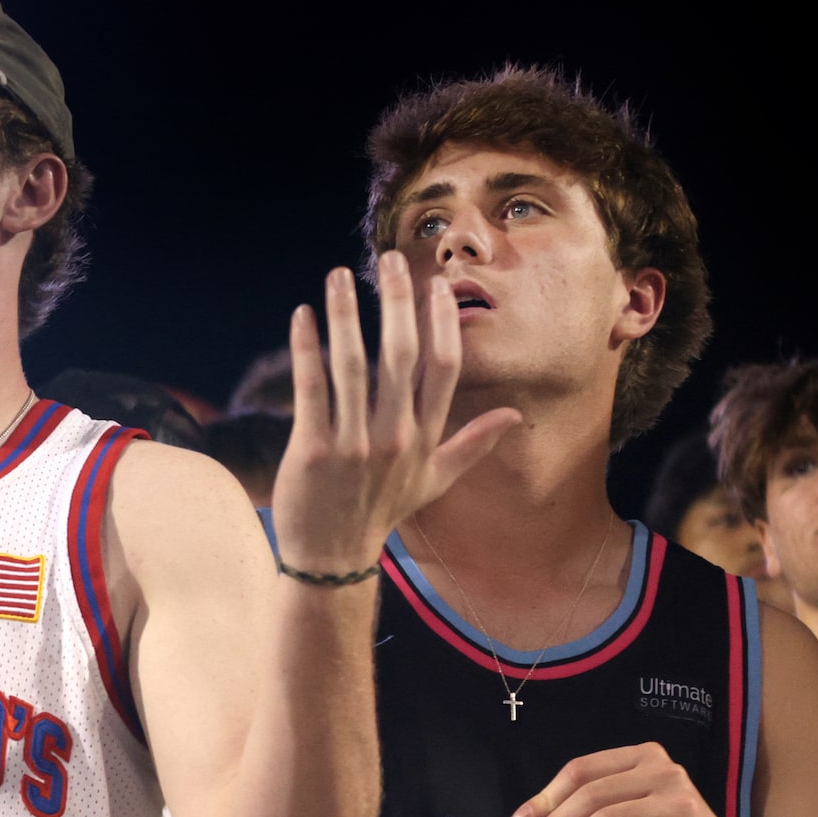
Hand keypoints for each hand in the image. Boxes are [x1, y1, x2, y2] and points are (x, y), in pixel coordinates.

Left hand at [268, 254, 520, 574]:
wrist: (333, 556)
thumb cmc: (382, 511)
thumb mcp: (435, 480)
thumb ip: (472, 443)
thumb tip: (514, 416)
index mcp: (425, 437)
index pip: (444, 368)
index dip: (442, 323)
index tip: (437, 285)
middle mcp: (396, 436)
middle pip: (402, 355)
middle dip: (398, 303)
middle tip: (392, 260)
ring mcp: (354, 443)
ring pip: (354, 365)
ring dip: (346, 314)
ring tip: (339, 275)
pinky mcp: (312, 448)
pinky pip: (312, 387)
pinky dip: (307, 348)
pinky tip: (303, 314)